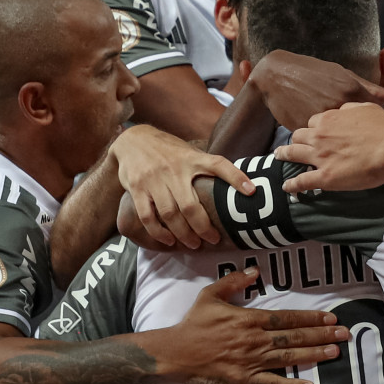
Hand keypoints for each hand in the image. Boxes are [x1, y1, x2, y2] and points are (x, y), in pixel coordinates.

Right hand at [114, 124, 252, 247]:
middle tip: (213, 239)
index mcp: (191, 158)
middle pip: (191, 206)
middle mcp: (174, 169)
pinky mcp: (137, 188)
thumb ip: (205, 166)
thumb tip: (235, 184)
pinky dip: (159, 232)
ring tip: (194, 244)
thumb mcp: (188, 152)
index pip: (218, 164)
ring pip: (170, 215)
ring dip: (183, 234)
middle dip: (203, 227)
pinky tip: (169, 240)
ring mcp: (154, 180)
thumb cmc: (168, 150)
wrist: (132, 140)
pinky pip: (148, 216)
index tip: (251, 191)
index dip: (236, 177)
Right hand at [150, 267, 346, 383]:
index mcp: (249, 319)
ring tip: (335, 352)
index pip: (287, 318)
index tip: (330, 318)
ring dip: (314, 355)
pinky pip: (273, 383)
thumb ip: (234, 281)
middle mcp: (255, 340)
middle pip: (294, 337)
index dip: (311, 319)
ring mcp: (252, 361)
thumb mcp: (210, 295)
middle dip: (322, 335)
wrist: (175, 353)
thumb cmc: (193, 324)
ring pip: (289, 357)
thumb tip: (256, 271)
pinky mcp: (246, 380)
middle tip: (344, 334)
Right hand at [250, 51, 383, 129]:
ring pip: (337, 139)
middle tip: (357, 139)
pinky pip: (318, 142)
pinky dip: (321, 142)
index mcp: (351, 91)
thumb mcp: (344, 75)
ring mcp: (319, 119)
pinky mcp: (304, 130)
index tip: (378, 132)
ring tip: (338, 139)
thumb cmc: (314, 72)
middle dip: (359, 138)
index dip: (378, 126)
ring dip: (339, 142)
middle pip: (357, 132)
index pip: (376, 115)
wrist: (277, 75)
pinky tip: (321, 135)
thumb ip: (372, 89)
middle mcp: (337, 106)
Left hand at [277, 103, 383, 192]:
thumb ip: (350, 108)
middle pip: (299, 136)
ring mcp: (320, 157)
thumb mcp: (366, 107)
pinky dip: (293, 185)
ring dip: (285, 155)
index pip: (313, 121)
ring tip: (279, 157)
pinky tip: (287, 187)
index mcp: (330, 119)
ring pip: (294, 154)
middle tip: (294, 143)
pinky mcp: (325, 177)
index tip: (314, 131)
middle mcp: (320, 136)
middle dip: (296, 139)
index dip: (313, 127)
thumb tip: (342, 110)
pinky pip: (302, 181)